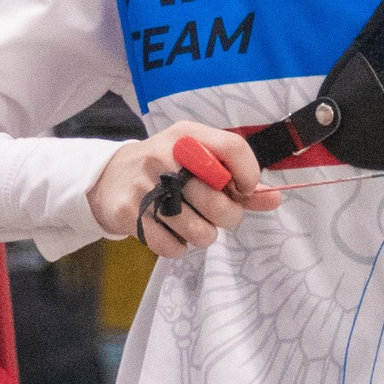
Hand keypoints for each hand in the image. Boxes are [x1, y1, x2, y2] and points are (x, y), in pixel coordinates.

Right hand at [91, 122, 279, 258]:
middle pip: (219, 203)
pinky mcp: (129, 213)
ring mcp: (144, 186)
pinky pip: (173, 247)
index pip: (233, 148)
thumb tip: (275, 199)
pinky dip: (178, 247)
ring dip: (203, 235)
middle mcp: (164, 156)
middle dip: (228, 217)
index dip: (249, 175)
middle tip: (216, 214)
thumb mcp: (198, 160)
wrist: (108, 177)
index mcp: (187, 136)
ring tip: (191, 222)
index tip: (245, 191)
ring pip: (199, 232)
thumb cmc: (166, 169)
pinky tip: (170, 230)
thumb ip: (237, 181)